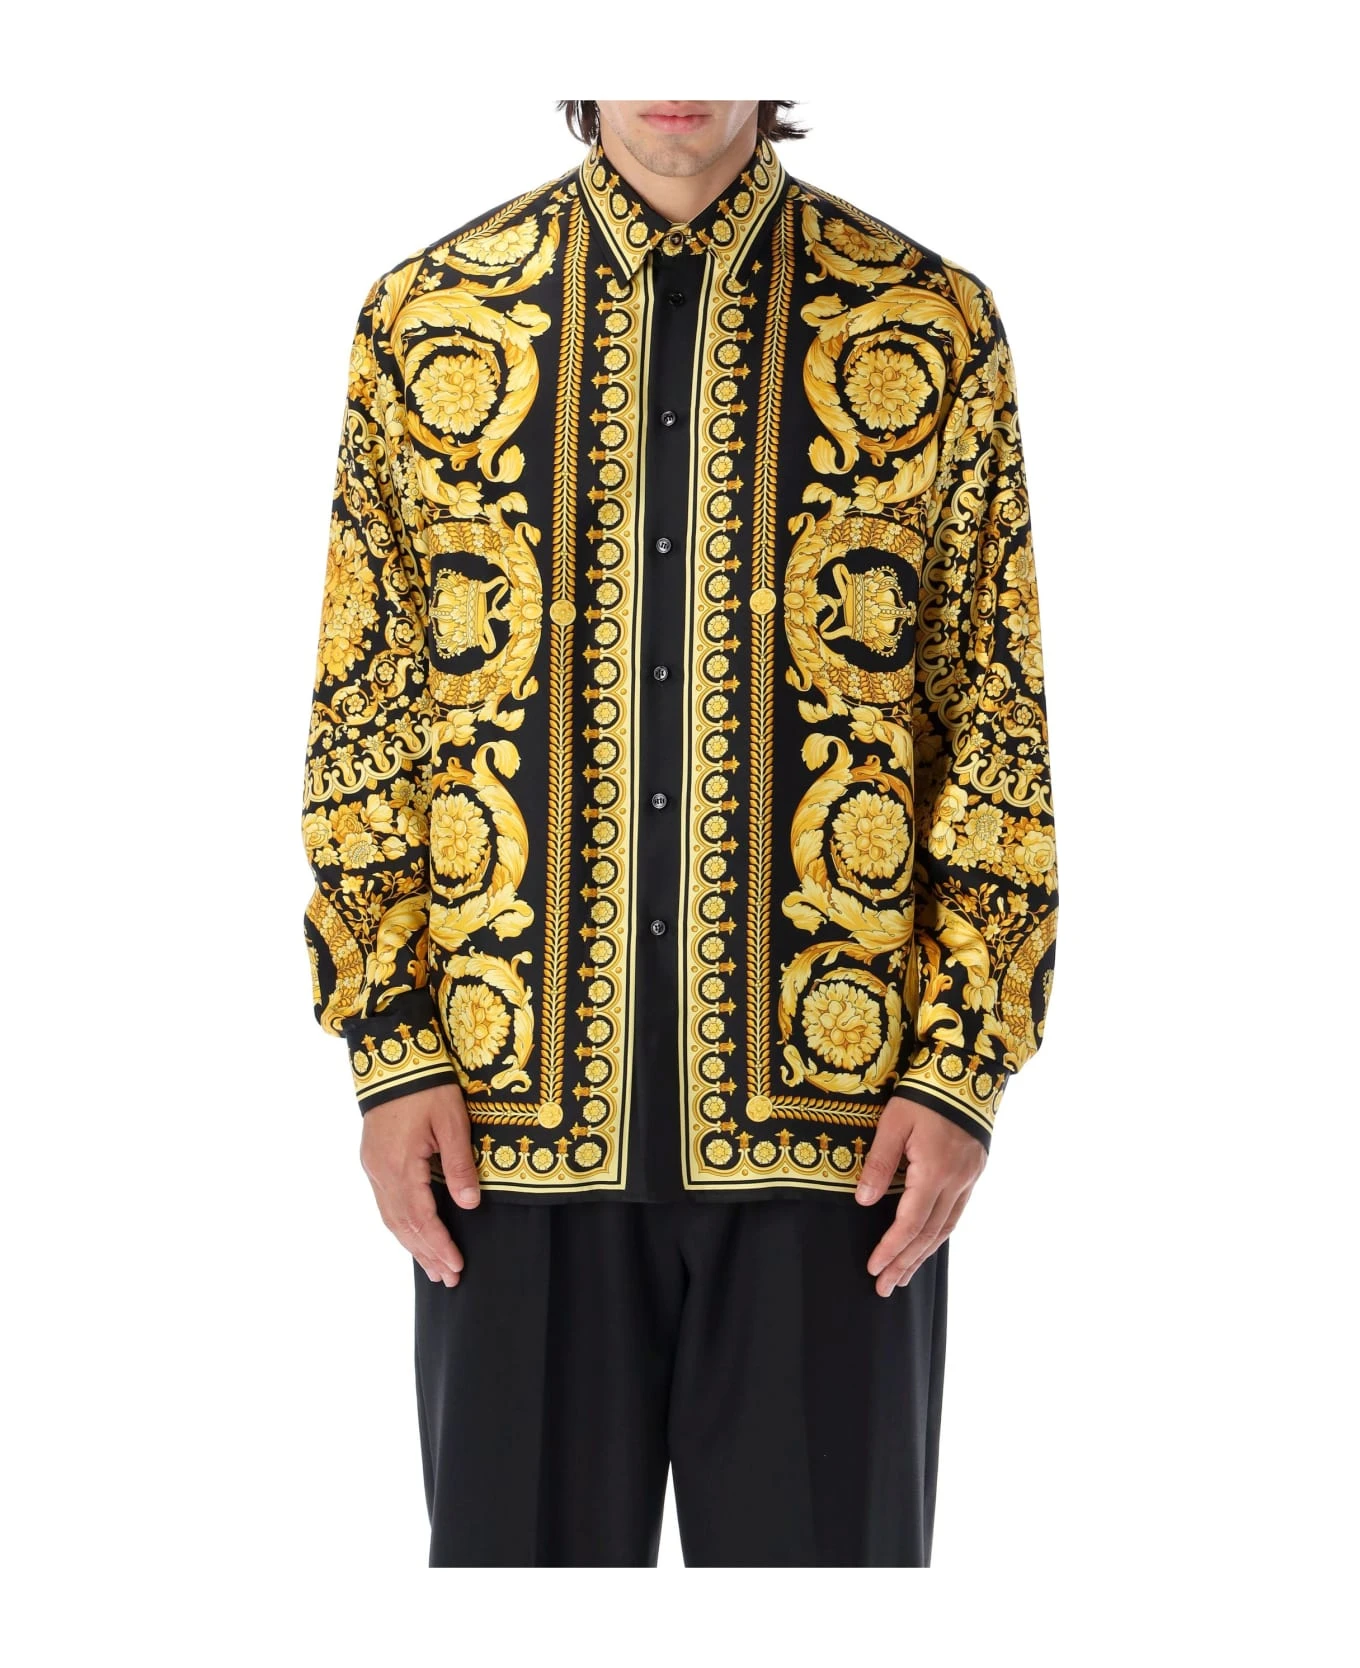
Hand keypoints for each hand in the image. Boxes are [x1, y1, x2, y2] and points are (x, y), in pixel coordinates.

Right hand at [359, 1082, 480, 1287]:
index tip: (456, 1266)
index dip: (439, 1245)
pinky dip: (400, 1225)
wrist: (394, 1060)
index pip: (421, 1218)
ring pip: (391, 1218)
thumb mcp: (452, 1122)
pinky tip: (412, 1235)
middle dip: (426, 1254)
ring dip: (412, 1244)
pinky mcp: (372, 1160)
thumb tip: (470, 1204)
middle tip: (447, 1278)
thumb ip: (459, 1165)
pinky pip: (385, 1204)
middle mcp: (381, 1173)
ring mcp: (373, 1168)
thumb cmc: (427, 1088)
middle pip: (403, 1226)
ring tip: (432, 1267)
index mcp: (401, 1166)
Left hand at [855, 1093, 986, 1295]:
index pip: (909, 1223)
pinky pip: (956, 1214)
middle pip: (929, 1235)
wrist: (966, 1071)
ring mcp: (968, 1179)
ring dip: (923, 1255)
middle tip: (885, 1287)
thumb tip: (864, 1202)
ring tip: (904, 1276)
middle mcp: (956, 1182)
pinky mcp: (974, 1172)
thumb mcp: (893, 1124)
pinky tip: (928, 1244)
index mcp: (934, 1172)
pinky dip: (939, 1235)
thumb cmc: (923, 1095)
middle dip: (906, 1263)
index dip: (891, 1249)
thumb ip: (879, 1164)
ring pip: (946, 1228)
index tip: (873, 1268)